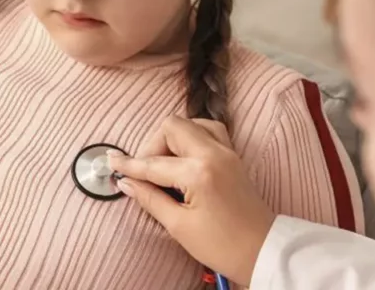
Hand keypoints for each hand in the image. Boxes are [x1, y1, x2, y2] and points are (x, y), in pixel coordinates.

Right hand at [106, 115, 274, 286]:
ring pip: (191, 123)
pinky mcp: (233, 156)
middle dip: (152, 145)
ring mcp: (227, 152)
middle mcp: (214, 153)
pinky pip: (208, 131)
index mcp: (199, 172)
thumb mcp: (179, 226)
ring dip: (173, 138)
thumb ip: (150, 199)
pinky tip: (184, 158)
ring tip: (165, 164)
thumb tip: (127, 183)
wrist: (263, 251)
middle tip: (145, 171)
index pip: (153, 163)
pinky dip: (191, 137)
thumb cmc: (222, 246)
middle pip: (172, 126)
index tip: (111, 163)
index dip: (129, 165)